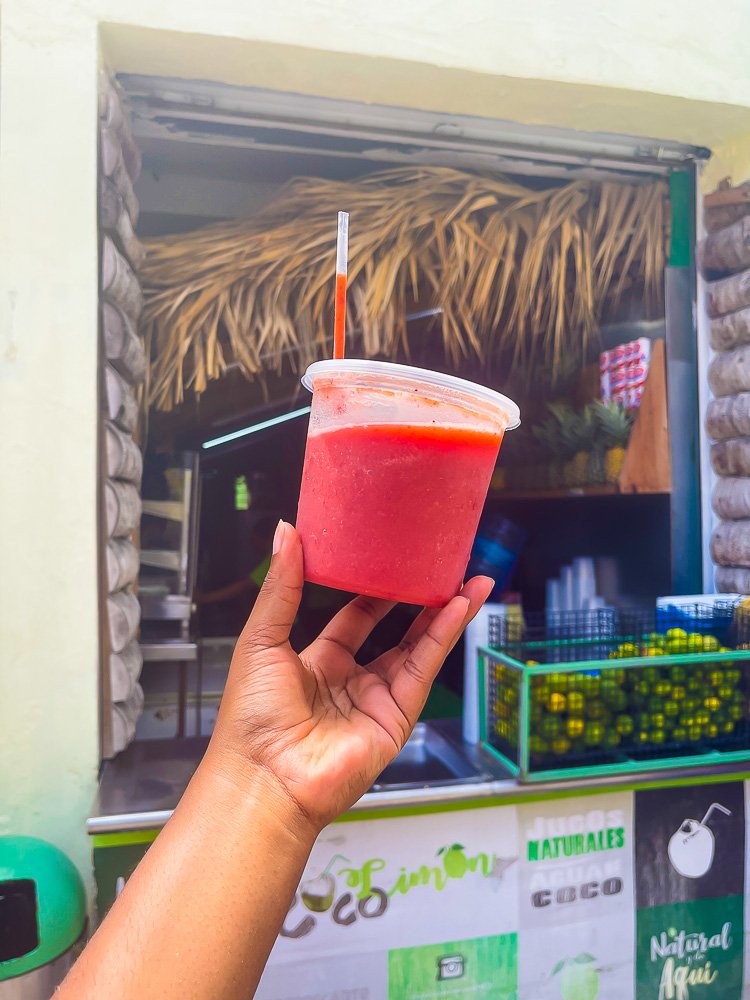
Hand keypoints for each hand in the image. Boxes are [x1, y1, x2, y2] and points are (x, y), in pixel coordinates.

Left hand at [209, 520, 492, 834]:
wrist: (264, 777)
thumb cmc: (251, 717)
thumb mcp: (261, 637)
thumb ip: (282, 585)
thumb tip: (287, 532)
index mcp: (315, 664)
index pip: (354, 619)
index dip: (374, 590)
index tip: (391, 559)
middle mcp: (349, 682)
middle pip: (395, 633)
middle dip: (419, 601)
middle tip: (440, 567)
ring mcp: (376, 701)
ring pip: (418, 648)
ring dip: (445, 614)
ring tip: (468, 579)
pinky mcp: (396, 717)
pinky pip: (424, 668)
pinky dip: (445, 635)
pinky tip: (460, 605)